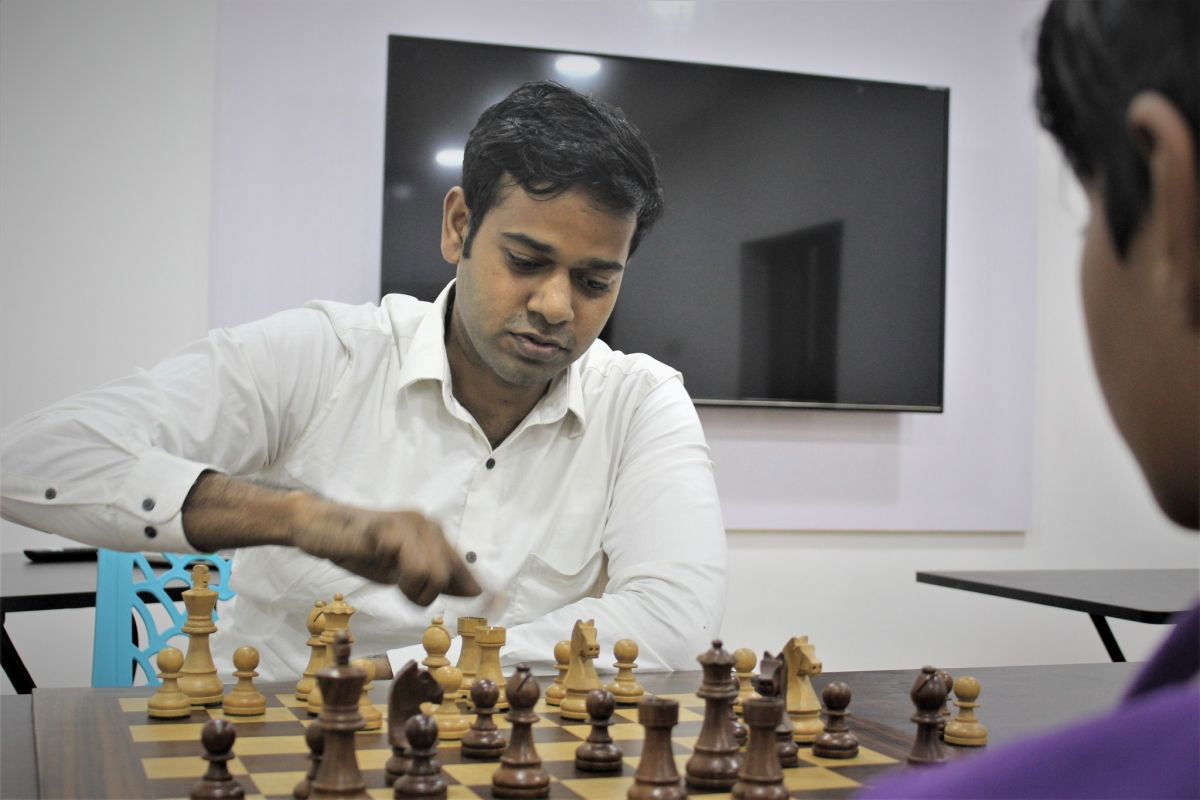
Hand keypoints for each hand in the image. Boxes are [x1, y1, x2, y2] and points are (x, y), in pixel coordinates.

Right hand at [289, 496, 481, 605]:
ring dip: (413, 590)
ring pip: (437, 574)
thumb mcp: (400, 570)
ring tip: (392, 579)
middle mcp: (429, 526)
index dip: (482, 592)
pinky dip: (401, 581)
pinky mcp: (391, 529)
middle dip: (426, 595)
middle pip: (451, 576)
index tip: (497, 607)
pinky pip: (414, 566)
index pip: (465, 568)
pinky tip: (382, 568)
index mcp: (434, 536)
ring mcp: (411, 525)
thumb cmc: (360, 549)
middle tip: (401, 588)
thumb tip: (474, 593)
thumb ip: (431, 578)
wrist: (320, 526)